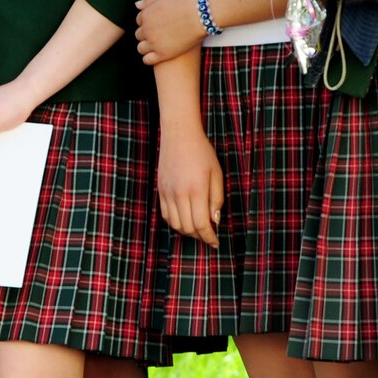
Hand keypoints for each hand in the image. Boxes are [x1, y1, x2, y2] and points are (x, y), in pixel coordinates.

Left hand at [134, 0, 208, 64]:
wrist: (200, 14)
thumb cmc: (186, 2)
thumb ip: (149, 1)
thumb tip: (137, 5)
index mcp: (146, 15)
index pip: (139, 21)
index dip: (148, 22)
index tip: (158, 24)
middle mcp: (146, 29)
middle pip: (139, 34)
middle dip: (147, 34)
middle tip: (160, 34)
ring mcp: (153, 42)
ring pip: (141, 48)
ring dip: (147, 47)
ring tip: (159, 45)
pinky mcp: (162, 54)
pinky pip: (147, 60)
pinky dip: (149, 58)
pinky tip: (159, 55)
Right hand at [157, 128, 224, 246]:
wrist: (179, 135)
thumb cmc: (202, 152)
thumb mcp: (217, 174)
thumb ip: (217, 199)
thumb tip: (214, 221)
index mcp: (197, 190)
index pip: (202, 224)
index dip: (209, 237)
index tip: (216, 242)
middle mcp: (180, 194)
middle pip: (188, 228)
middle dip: (200, 236)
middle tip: (209, 236)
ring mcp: (167, 193)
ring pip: (175, 224)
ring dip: (187, 231)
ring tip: (197, 229)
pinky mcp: (160, 190)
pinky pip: (165, 215)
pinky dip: (175, 223)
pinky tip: (184, 220)